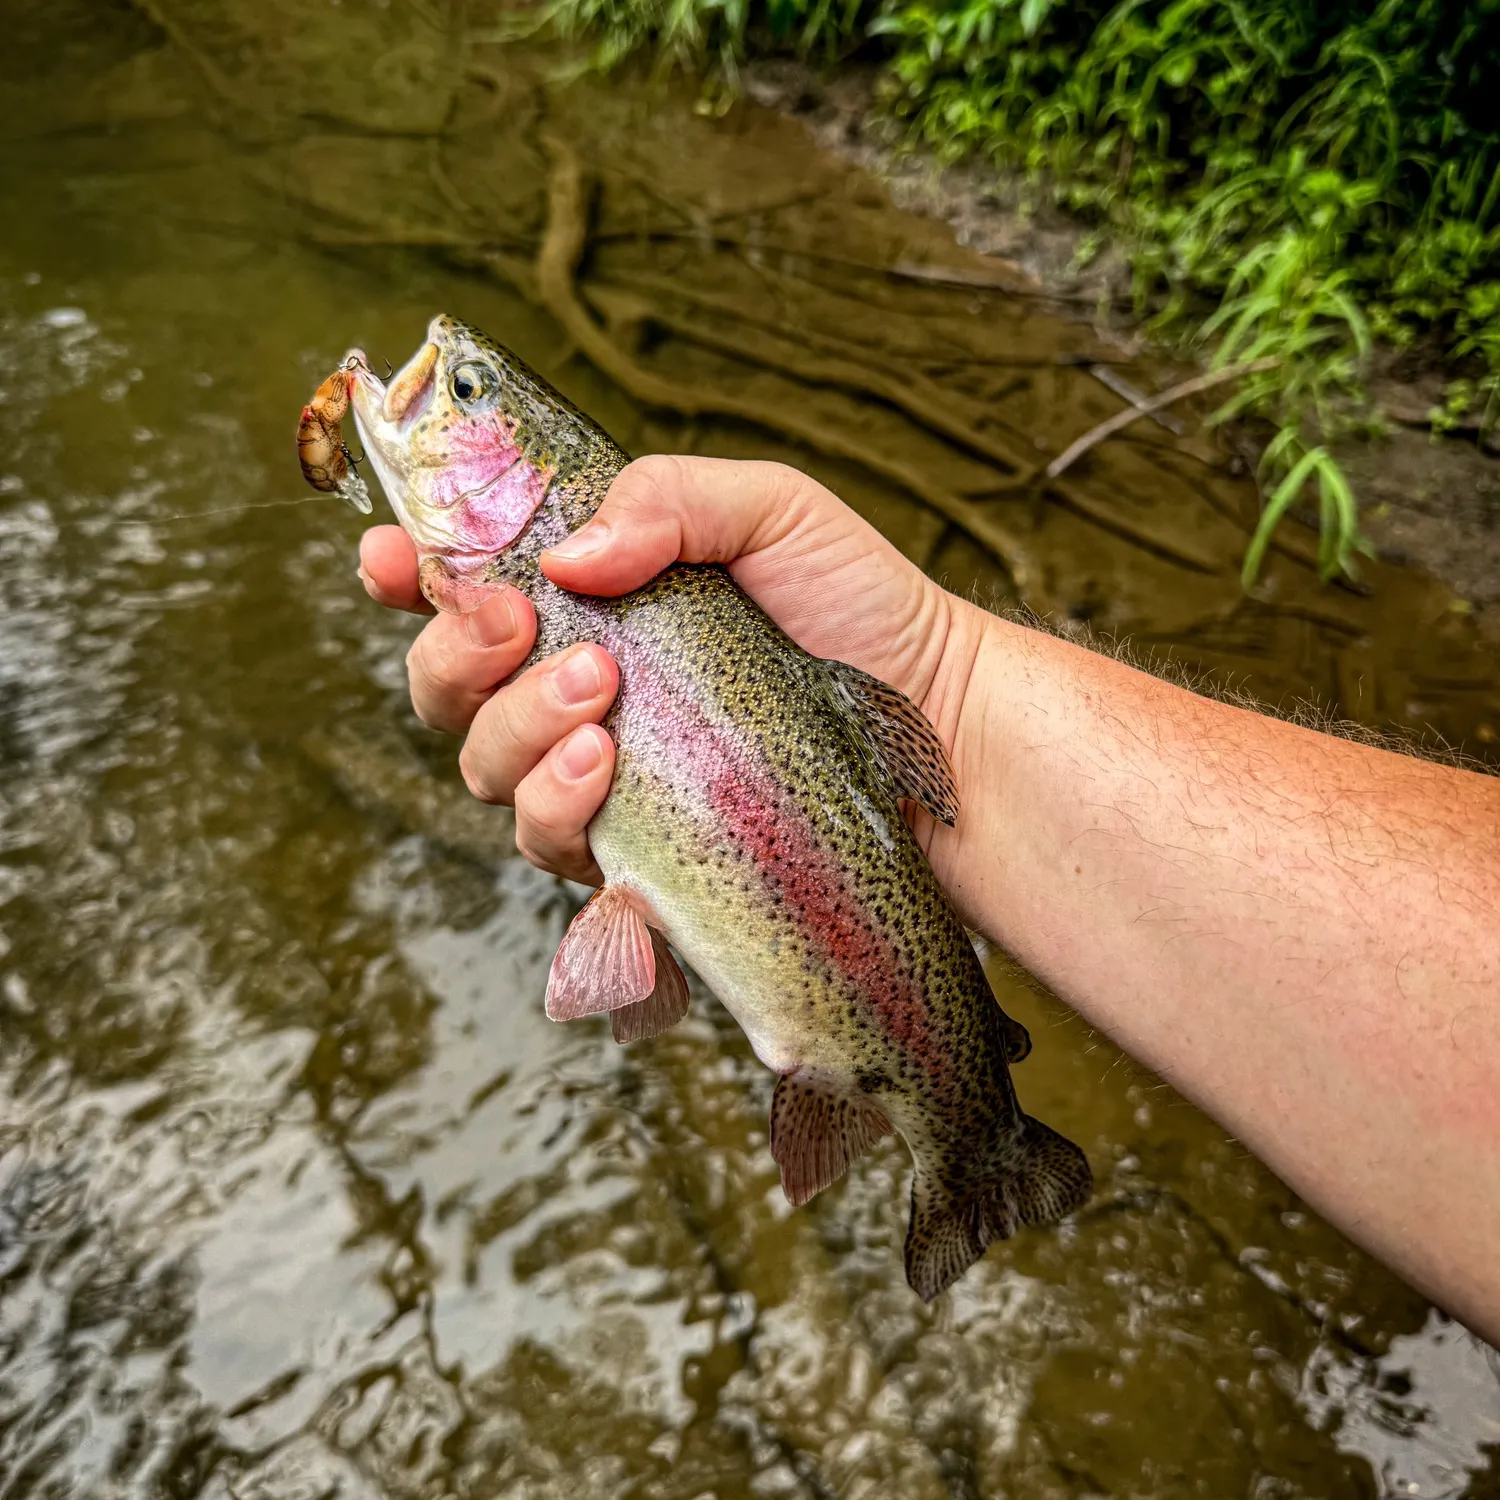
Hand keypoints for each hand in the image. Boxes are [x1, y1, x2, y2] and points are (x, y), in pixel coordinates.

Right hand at [360, 456, 988, 896]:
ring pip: (488, 771)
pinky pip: (554, 849)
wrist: (937, 721)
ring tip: (601, 699)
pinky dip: (559, 808)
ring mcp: (602, 781)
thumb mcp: (772, 512)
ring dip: (518, 729)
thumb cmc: (857, 609)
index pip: (464, 590)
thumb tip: (565, 554)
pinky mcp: (639, 854)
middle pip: (447, 690)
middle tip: (520, 624)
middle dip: (456, 654)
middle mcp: (578, 696)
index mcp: (591, 606)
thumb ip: (669, 500)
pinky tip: (607, 770)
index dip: (407, 574)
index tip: (391, 555)